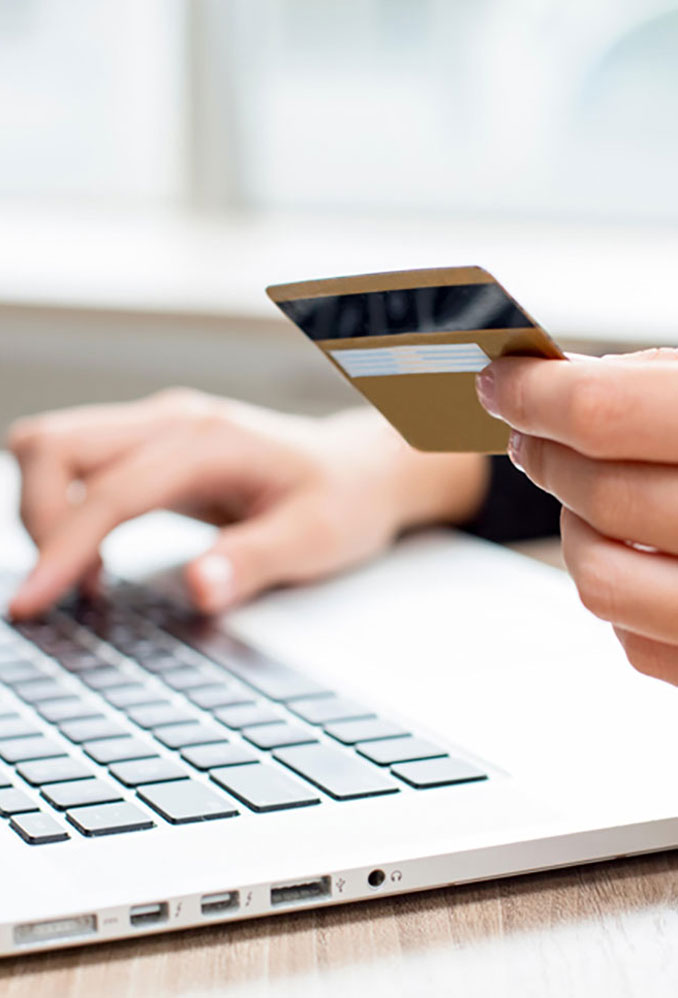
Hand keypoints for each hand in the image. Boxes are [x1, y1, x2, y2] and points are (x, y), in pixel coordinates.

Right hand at [7, 389, 486, 618]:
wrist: (362, 467)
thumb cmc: (344, 499)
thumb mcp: (314, 539)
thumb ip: (252, 561)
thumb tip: (196, 588)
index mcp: (209, 441)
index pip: (109, 492)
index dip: (61, 551)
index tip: (32, 605)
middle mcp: (173, 421)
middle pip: (54, 446)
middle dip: (37, 519)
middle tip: (60, 589)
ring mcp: (158, 427)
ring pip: (55, 447)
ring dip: (46, 512)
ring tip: (81, 579)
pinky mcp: (153, 447)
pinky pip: (78, 465)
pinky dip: (66, 511)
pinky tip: (96, 563)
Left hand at [476, 348, 677, 684]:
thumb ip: (647, 388)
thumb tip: (548, 382)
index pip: (602, 412)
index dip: (533, 394)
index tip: (502, 385)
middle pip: (596, 492)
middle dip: (548, 457)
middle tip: (536, 438)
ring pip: (596, 579)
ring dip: (577, 533)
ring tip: (597, 502)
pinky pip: (631, 642)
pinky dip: (616, 596)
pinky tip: (639, 556)